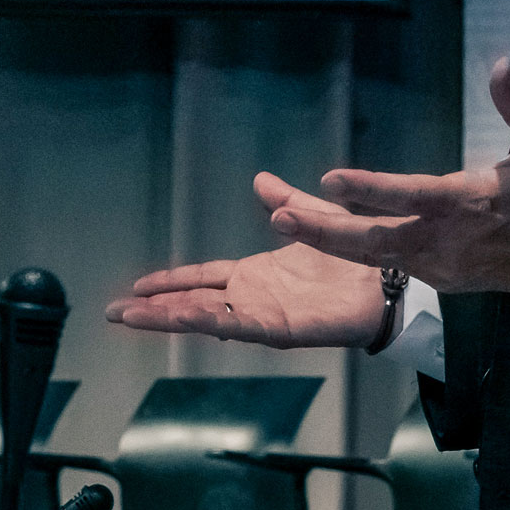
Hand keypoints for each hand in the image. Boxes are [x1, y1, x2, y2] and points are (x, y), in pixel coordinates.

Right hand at [105, 173, 386, 348]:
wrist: (395, 279)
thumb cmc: (359, 256)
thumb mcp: (314, 218)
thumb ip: (286, 202)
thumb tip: (261, 180)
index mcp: (257, 275)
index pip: (202, 279)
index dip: (169, 281)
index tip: (137, 287)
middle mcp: (255, 298)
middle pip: (194, 303)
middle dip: (154, 309)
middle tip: (114, 314)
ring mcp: (267, 316)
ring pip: (208, 319)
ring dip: (170, 318)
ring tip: (133, 318)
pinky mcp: (285, 329)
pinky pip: (243, 327)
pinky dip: (211, 323)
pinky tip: (184, 318)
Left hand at [270, 57, 509, 292]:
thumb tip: (501, 64)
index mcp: (468, 203)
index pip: (411, 195)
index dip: (370, 190)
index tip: (331, 180)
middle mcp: (445, 239)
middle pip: (375, 240)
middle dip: (324, 230)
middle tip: (278, 217)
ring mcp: (440, 265)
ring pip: (373, 257)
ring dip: (327, 240)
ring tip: (281, 221)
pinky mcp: (439, 278)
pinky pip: (387, 265)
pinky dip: (352, 252)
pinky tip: (319, 234)